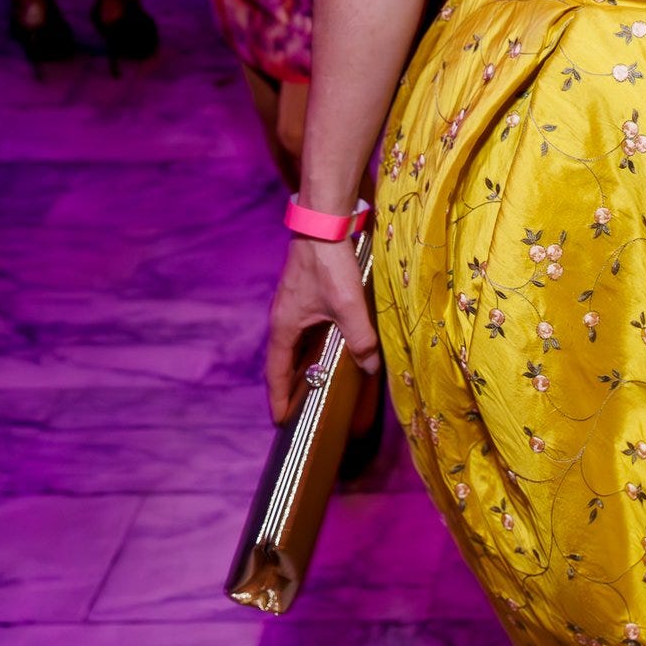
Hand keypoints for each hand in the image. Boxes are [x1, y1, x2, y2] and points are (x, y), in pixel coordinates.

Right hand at [266, 235, 380, 424]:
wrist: (323, 224)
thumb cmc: (330, 267)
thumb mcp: (349, 308)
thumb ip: (360, 341)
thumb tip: (370, 369)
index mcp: (283, 328)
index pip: (275, 373)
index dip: (279, 398)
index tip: (280, 421)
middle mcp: (281, 319)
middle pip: (282, 361)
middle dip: (289, 385)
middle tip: (299, 407)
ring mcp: (290, 304)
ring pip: (292, 344)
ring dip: (300, 364)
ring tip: (314, 382)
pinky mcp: (302, 292)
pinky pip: (301, 329)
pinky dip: (309, 345)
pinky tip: (326, 346)